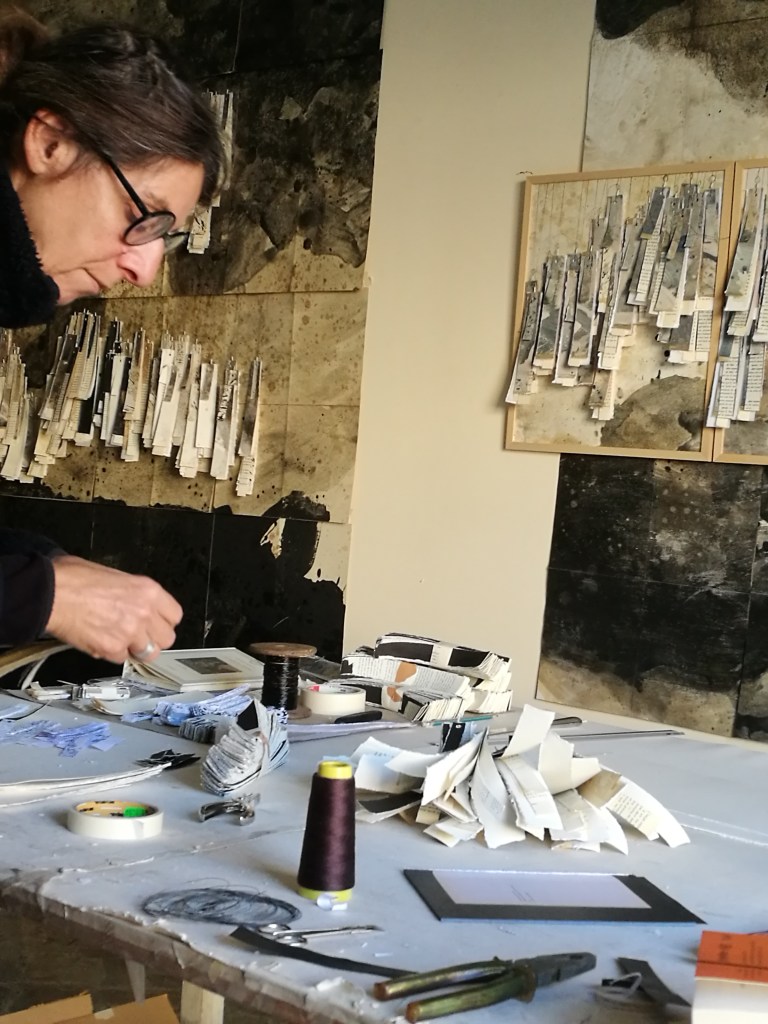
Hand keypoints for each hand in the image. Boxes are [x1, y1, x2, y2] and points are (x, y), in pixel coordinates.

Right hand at [46, 555, 182, 662]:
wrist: (50, 593)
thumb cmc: (73, 578)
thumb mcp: (113, 575)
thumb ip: (131, 592)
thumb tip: (132, 600)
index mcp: (148, 590)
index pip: (175, 615)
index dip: (164, 622)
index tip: (157, 624)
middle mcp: (144, 613)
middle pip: (167, 638)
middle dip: (154, 639)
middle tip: (140, 636)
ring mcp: (130, 633)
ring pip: (149, 654)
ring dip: (137, 650)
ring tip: (122, 642)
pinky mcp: (112, 649)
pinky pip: (121, 659)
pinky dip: (112, 654)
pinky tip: (101, 642)